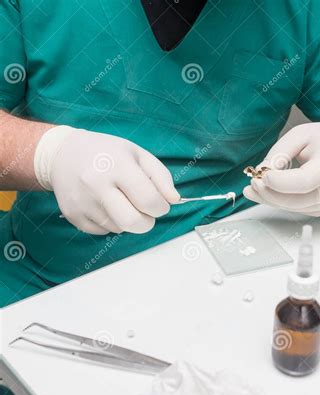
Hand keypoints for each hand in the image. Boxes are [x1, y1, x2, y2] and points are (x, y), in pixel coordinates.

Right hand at [34, 126, 179, 233]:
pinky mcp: (72, 215)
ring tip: (120, 201)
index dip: (161, 207)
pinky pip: (103, 232)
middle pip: (134, 222)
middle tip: (146, 211)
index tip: (159, 204)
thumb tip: (174, 200)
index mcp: (117, 165)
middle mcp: (97, 184)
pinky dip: (111, 223)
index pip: (149, 200)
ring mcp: (82, 202)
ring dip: (128, 220)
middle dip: (147, 221)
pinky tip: (105, 205)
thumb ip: (161, 177)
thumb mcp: (137, 154)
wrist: (61, 153)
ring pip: (119, 228)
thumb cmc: (105, 152)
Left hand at [243, 122, 319, 216]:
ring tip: (253, 188)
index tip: (263, 176)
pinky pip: (298, 209)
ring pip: (294, 208)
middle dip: (270, 194)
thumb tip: (262, 171)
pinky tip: (267, 193)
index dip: (281, 182)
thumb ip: (281, 151)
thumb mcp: (304, 134)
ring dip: (271, 200)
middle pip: (297, 200)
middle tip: (252, 183)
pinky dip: (280, 202)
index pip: (305, 181)